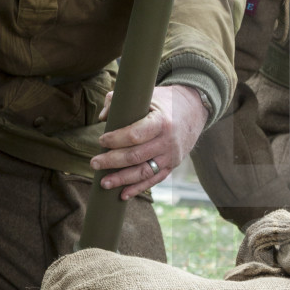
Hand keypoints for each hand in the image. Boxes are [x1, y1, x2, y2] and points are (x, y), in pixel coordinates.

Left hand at [90, 85, 209, 198]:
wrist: (195, 109)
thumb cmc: (165, 101)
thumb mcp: (147, 95)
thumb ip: (121, 101)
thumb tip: (102, 118)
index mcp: (161, 121)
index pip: (135, 134)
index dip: (116, 140)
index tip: (101, 140)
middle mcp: (167, 141)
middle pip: (136, 156)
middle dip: (112, 161)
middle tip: (94, 163)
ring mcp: (171, 155)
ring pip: (144, 172)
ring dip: (122, 179)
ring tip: (104, 183)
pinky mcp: (172, 165)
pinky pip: (154, 180)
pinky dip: (138, 188)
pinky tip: (122, 194)